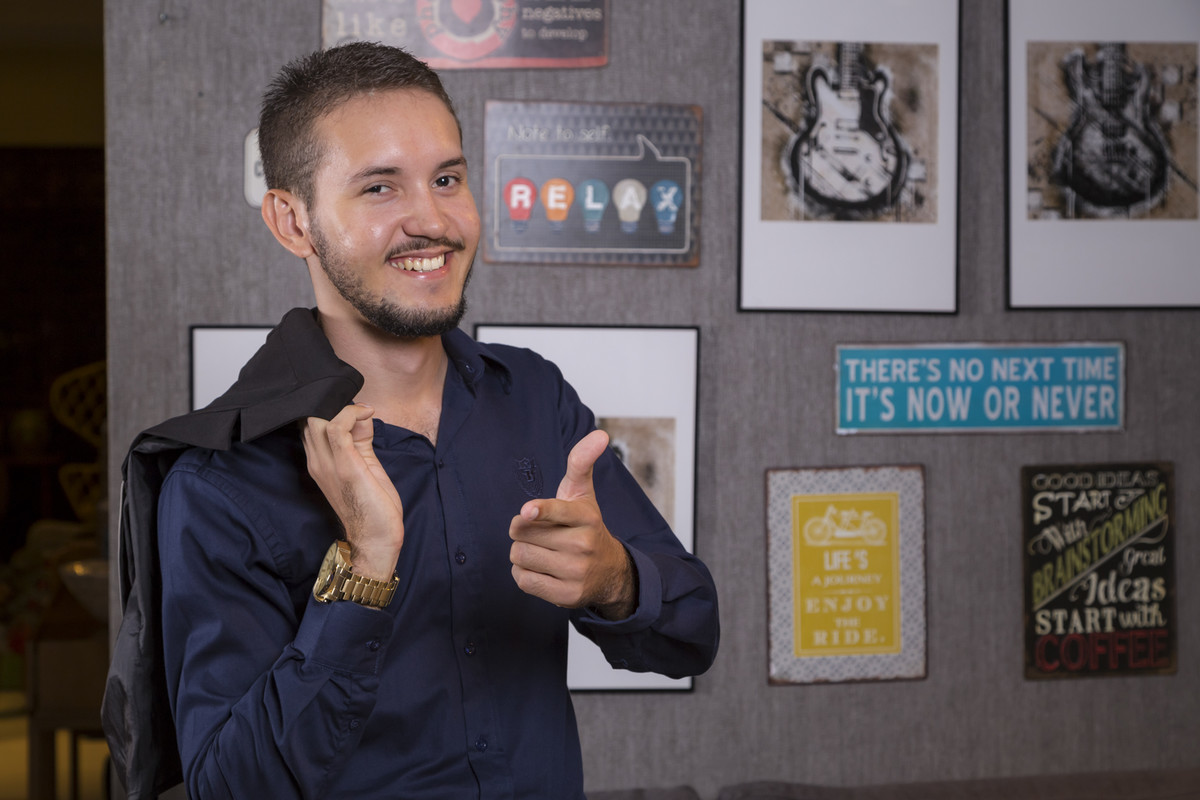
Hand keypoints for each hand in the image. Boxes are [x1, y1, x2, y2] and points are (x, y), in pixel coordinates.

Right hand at [302, 403, 402, 579]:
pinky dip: (351, 413)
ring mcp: (328, 464)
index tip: (354, 409)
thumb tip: (362, 415)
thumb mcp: (364, 464)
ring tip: (363, 412)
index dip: (328, 409)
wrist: (376, 537)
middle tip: (359, 409)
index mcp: (319, 462)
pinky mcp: (344, 465)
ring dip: (343, 407)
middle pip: (309, 417)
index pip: (309, 424)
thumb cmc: (373, 505)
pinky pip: (336, 427)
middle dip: (333, 404)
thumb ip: (360, 439)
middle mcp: (317, 462)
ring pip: (318, 418)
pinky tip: (367, 415)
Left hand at [509, 430, 636, 619]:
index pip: (557, 511)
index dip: (539, 511)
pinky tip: (541, 569)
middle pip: (523, 534)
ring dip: (521, 552)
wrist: (609, 571)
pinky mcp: (567, 596)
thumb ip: (582, 462)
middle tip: (539, 532)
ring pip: (520, 556)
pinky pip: (523, 580)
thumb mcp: (583, 494)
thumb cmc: (586, 526)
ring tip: (541, 550)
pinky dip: (524, 573)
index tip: (526, 511)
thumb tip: (599, 434)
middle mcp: (583, 545)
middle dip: (522, 531)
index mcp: (586, 516)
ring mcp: (576, 572)